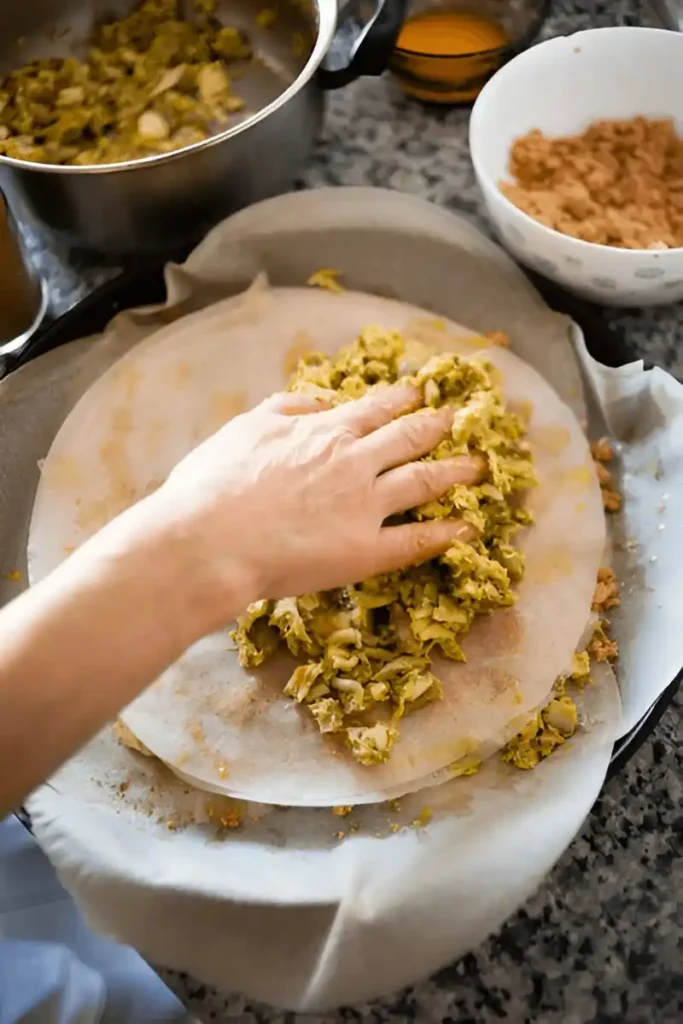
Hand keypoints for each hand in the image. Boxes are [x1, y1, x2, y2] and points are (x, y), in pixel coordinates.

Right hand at [154, 384, 481, 633]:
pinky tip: (467, 529)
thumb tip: (319, 401)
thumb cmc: (212, 486)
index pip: (375, 408)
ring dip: (455, 472)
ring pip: (424, 481)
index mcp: (323, 431)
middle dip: (437, 426)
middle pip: (408, 438)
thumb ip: (286, 409)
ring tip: (477, 468)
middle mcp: (353, 461)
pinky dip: (445, 533)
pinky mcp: (367, 550)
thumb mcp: (245, 428)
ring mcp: (365, 506)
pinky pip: (416, 539)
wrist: (208, 541)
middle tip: (458, 419)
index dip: (402, 399)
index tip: (420, 392)